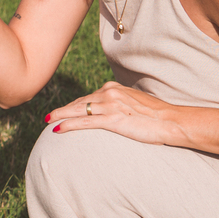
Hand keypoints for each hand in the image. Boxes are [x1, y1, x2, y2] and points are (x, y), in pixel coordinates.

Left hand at [47, 81, 181, 145]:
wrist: (171, 120)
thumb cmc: (158, 116)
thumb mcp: (136, 103)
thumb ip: (122, 103)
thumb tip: (115, 111)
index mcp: (114, 88)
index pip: (88, 96)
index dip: (74, 105)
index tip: (64, 110)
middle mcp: (109, 93)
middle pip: (79, 102)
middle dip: (63, 109)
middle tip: (49, 115)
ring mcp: (110, 106)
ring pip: (77, 110)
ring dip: (60, 115)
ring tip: (47, 120)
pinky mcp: (112, 119)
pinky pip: (84, 122)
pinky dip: (68, 125)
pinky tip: (57, 129)